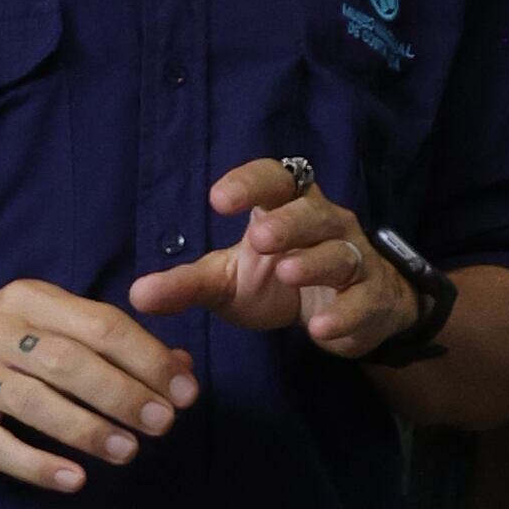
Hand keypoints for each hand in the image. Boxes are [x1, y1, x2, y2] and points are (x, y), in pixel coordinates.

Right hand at [0, 276, 198, 494]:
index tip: (185, 392)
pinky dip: (37, 465)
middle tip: (164, 425)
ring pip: (36, 402)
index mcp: (27, 299)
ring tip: (128, 452)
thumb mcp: (46, 331)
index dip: (148, 358)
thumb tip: (181, 369)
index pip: (100, 323)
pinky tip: (73, 480)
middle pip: (70, 361)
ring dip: (88, 429)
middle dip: (125, 394)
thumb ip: (110, 346)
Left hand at [131, 161, 419, 359]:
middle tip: (259, 238)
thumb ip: (186, 285)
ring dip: (315, 262)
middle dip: (288, 223)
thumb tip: (137, 294)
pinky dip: (344, 314)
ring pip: (341, 252)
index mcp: (285, 208)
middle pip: (312, 212)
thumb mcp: (227, 282)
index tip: (219, 197)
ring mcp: (353, 260)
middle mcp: (325, 225)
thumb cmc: (277, 284)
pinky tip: (320, 329)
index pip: (274, 180)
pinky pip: (362, 301)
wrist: (343, 316)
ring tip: (288, 273)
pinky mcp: (371, 299)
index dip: (250, 182)